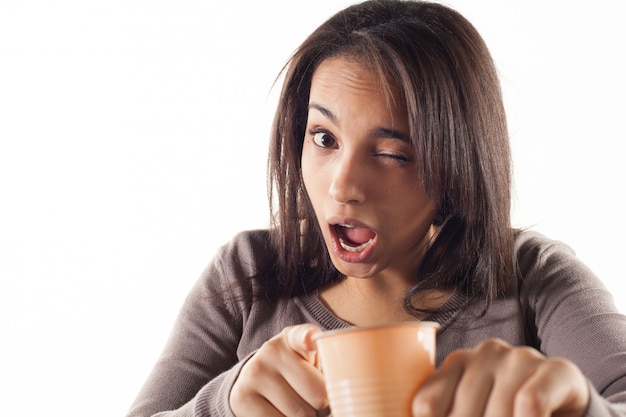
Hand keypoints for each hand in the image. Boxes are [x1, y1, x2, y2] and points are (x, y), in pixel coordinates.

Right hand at [230, 324, 328, 416]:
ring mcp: (254, 374)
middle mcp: (271, 351)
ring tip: (296, 406)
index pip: (303, 336)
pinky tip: (281, 413)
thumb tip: (337, 390)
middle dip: (321, 405)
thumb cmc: (293, 371)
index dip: (308, 338)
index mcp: (293, 338)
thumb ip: (328, 360)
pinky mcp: (242, 398)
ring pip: (301, 415)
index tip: (310, 340)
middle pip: (318, 395)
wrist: (251, 381)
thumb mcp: (309, 358)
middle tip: (313, 399)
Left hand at [412, 338, 589, 416]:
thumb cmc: (508, 409)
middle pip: (461, 414)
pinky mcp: (554, 370)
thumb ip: (449, 410)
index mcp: (457, 362)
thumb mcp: (474, 408)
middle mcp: (485, 353)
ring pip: (496, 413)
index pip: (426, 405)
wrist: (565, 398)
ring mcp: (519, 358)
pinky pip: (529, 402)